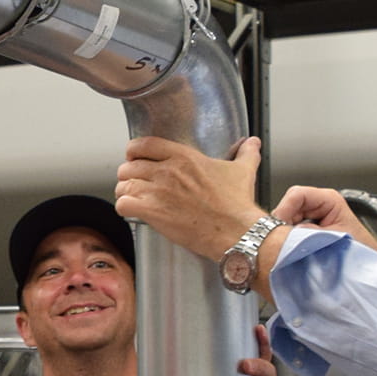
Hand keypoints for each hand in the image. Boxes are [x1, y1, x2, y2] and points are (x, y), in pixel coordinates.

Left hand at [116, 135, 268, 260]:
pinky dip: (124, 207)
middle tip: (134, 182)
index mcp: (184, 156)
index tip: (135, 158)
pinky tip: (131, 211)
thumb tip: (252, 143)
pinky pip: (124, 204)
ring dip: (124, 191)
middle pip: (129, 166)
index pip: (143, 144)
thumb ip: (245, 154)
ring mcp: (158, 191)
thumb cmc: (237, 205)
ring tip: (131, 197)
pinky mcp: (153, 212)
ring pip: (123, 184)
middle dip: (128, 174)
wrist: (236, 232)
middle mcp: (167, 171)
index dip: (134, 151)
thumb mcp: (243, 171)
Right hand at [272, 185, 376, 253]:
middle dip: (282, 224)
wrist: (367, 267)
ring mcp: (312, 217)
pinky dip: (287, 240)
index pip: (296, 195)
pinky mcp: (307, 229)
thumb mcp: (332, 240)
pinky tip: (293, 250)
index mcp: (329, 200)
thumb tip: (287, 234)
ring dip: (284, 234)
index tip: (278, 227)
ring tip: (289, 248)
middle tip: (280, 241)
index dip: (284, 210)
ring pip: (286, 219)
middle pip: (288, 206)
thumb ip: (309, 234)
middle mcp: (319, 205)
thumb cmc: (359, 252)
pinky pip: (289, 230)